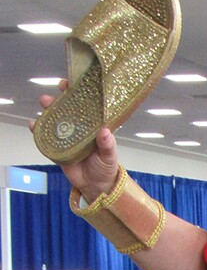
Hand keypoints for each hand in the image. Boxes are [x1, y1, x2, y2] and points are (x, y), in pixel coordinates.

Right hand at [31, 83, 119, 198]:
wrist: (95, 185)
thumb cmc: (106, 167)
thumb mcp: (109, 155)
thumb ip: (107, 144)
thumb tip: (104, 132)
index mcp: (93, 125)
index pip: (85, 104)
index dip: (77, 91)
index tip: (70, 84)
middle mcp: (78, 127)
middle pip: (66, 108)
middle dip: (57, 99)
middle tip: (51, 97)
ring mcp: (67, 136)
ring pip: (54, 119)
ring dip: (47, 110)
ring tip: (43, 106)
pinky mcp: (58, 147)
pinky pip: (46, 136)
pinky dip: (38, 130)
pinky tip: (33, 125)